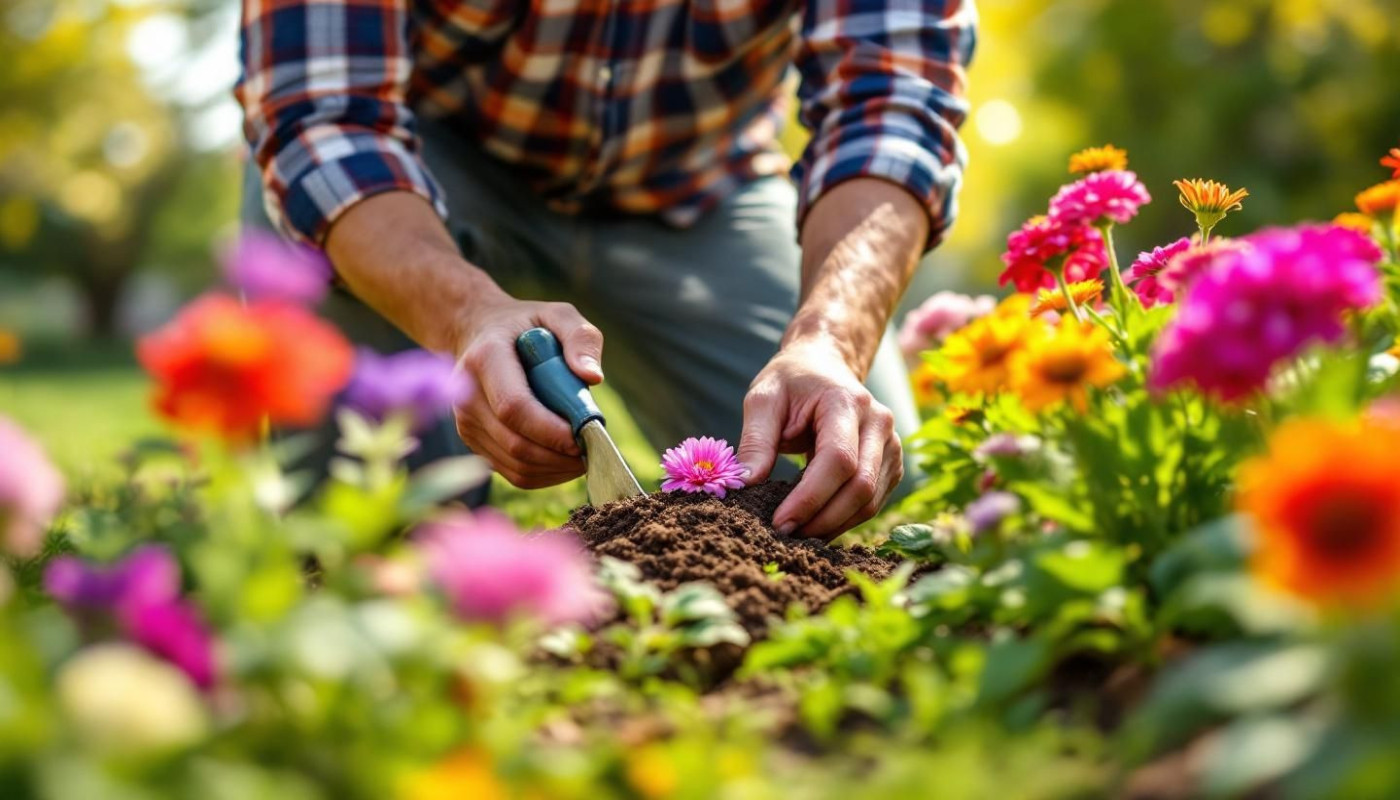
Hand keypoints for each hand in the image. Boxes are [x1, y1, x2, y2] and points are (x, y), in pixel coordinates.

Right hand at [453, 298, 604, 487]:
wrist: (478, 333)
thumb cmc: (526, 326)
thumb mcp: (558, 314)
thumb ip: (580, 337)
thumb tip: (593, 377)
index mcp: (485, 358)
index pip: (514, 406)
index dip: (551, 429)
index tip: (584, 435)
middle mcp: (466, 394)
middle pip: (516, 443)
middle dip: (560, 454)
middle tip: (593, 448)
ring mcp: (466, 422)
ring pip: (516, 465)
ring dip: (556, 469)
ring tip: (583, 454)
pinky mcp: (473, 442)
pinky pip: (513, 472)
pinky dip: (545, 474)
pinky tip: (564, 459)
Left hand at [736, 340, 902, 539]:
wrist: (824, 365)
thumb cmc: (791, 381)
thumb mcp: (763, 399)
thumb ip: (755, 440)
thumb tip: (745, 485)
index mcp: (847, 402)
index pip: (838, 460)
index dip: (810, 498)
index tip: (779, 522)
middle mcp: (879, 423)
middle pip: (860, 487)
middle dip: (822, 519)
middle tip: (785, 536)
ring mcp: (891, 444)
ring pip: (870, 501)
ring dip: (833, 525)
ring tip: (797, 533)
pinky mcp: (891, 463)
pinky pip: (873, 502)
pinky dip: (844, 519)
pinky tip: (816, 521)